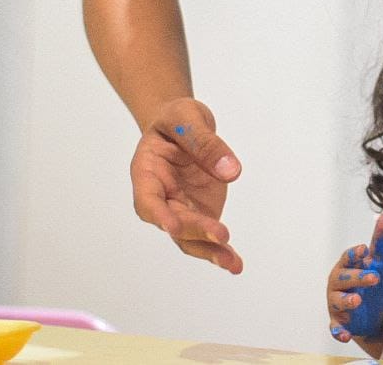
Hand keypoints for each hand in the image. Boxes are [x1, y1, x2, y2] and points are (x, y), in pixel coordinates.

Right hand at [130, 97, 243, 272]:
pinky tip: (235, 264)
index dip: (158, 215)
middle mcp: (160, 196)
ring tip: (232, 264)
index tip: (172, 226)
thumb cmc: (178, 120)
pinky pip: (208, 235)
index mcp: (147, 172)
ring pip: (189, 237)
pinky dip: (221, 250)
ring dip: (209, 251)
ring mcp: (180, 207)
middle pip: (173, 222)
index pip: (148, 199)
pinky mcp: (200, 211)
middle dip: (195, 231)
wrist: (183, 124)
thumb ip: (206, 142)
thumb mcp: (188, 118)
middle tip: (221, 235)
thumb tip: (231, 172)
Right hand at [328, 215, 382, 343]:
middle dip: (357, 277)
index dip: (354, 254)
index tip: (364, 250)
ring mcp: (337, 304)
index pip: (348, 257)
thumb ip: (381, 241)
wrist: (372, 313)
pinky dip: (339, 332)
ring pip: (337, 301)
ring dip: (346, 300)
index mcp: (347, 266)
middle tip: (374, 277)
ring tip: (358, 300)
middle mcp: (338, 284)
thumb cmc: (372, 281)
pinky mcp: (339, 323)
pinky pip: (335, 328)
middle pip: (343, 278)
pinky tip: (346, 335)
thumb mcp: (379, 263)